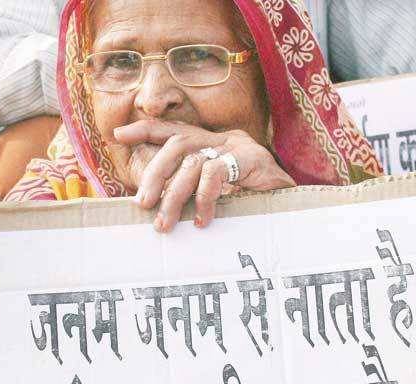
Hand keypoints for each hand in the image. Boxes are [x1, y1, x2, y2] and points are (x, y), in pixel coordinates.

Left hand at [114, 120, 295, 231]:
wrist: (297, 202)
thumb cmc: (255, 200)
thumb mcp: (218, 193)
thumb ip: (192, 190)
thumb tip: (158, 204)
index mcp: (211, 143)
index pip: (174, 129)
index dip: (146, 129)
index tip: (118, 135)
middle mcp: (222, 139)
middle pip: (177, 144)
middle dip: (154, 173)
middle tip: (143, 205)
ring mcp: (239, 146)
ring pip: (193, 162)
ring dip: (174, 196)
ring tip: (166, 222)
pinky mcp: (254, 159)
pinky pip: (217, 173)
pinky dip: (204, 198)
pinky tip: (202, 219)